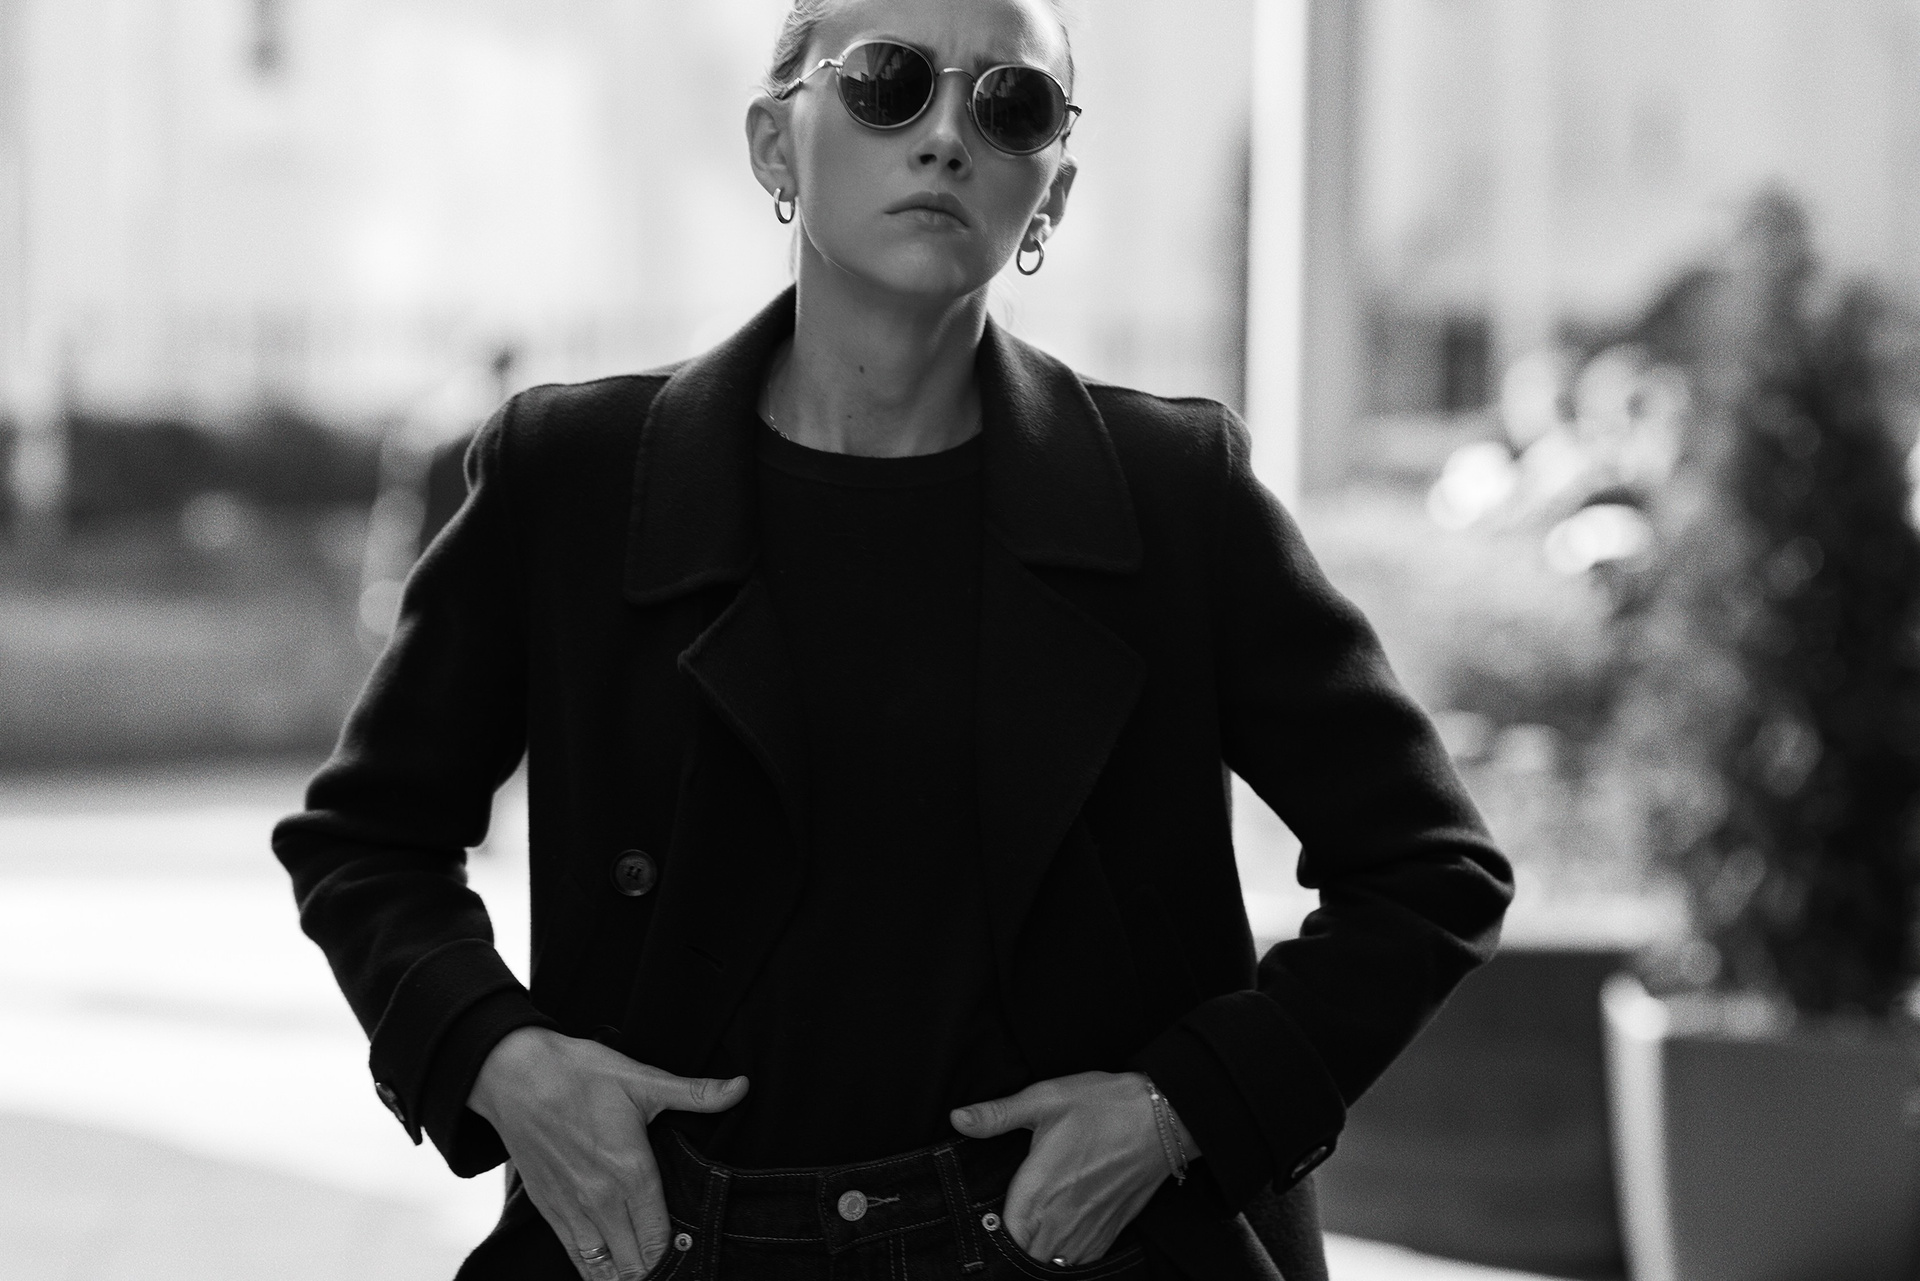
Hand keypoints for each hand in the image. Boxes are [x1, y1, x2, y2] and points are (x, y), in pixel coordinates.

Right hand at [468, 1027, 747, 1280]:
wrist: (512, 1076)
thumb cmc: (578, 1074)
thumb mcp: (642, 1079)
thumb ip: (695, 1093)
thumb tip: (742, 1086)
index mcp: (631, 1172)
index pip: (661, 1239)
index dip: (681, 1254)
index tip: (695, 1255)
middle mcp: (601, 1201)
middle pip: (636, 1264)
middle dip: (658, 1270)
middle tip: (677, 1265)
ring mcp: (572, 1210)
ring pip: (605, 1269)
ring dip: (628, 1275)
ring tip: (646, 1271)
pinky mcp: (548, 1210)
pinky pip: (576, 1258)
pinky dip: (596, 1271)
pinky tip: (612, 1273)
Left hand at [950, 1071, 1196, 1266]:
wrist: (1163, 1118)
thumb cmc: (1103, 1106)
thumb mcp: (1045, 1098)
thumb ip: (997, 1115)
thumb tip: (958, 1119)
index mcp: (1037, 1192)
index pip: (1002, 1237)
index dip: (991, 1233)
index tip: (988, 1221)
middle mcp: (1060, 1221)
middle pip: (1024, 1258)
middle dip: (1014, 1247)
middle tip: (1009, 1228)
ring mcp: (1087, 1232)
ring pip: (1052, 1265)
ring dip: (1038, 1255)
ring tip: (1031, 1235)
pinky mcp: (1110, 1233)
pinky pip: (1080, 1263)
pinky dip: (1065, 1258)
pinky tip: (1059, 1240)